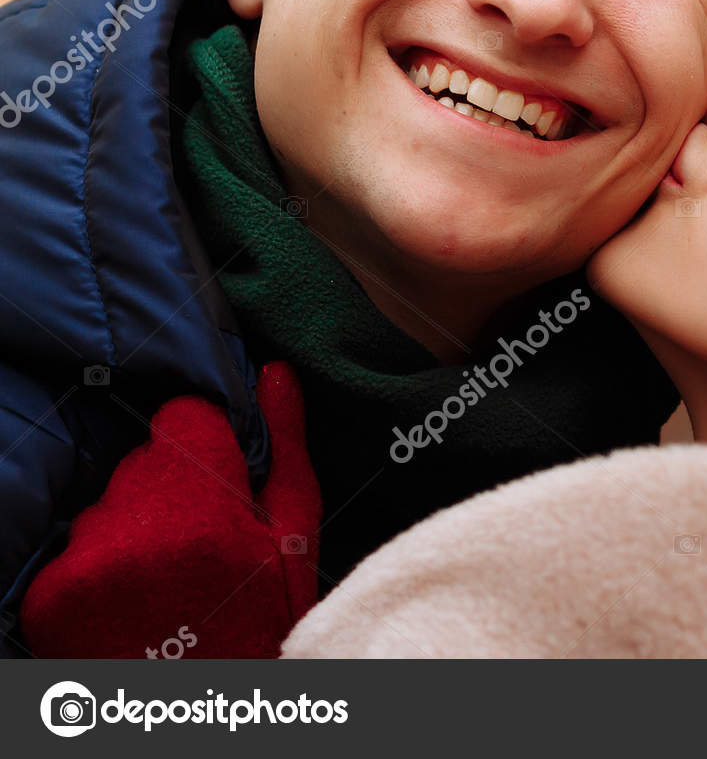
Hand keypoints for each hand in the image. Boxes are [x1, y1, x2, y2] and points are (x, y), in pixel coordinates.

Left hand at [21, 361, 320, 657]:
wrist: (203, 701)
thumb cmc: (262, 617)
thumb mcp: (292, 534)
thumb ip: (284, 448)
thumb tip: (276, 372)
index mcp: (202, 511)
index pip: (183, 417)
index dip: (207, 444)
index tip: (223, 484)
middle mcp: (133, 531)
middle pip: (143, 460)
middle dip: (171, 487)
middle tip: (201, 543)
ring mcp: (84, 566)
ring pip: (107, 503)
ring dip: (133, 526)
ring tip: (166, 578)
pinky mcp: (49, 597)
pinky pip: (75, 547)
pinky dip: (98, 566)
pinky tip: (131, 600)